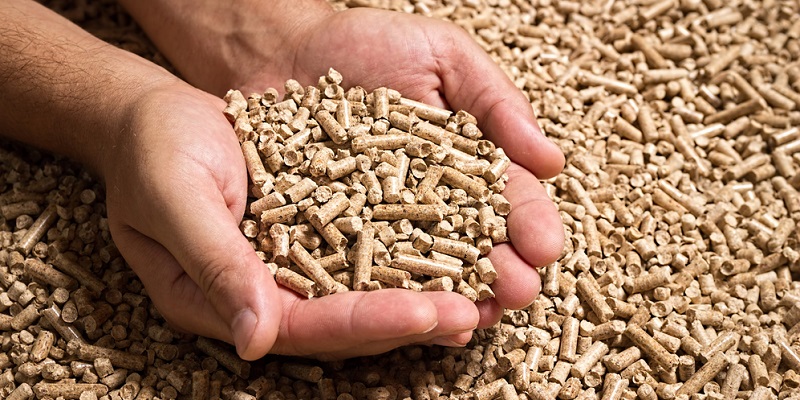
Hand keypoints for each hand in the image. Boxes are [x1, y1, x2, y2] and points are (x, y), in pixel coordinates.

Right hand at [103, 83, 477, 359]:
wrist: (155, 115)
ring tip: (480, 296)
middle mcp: (263, 294)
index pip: (306, 325)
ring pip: (364, 294)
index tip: (427, 313)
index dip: (367, 322)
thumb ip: (213, 263)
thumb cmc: (153, 150)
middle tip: (473, 311)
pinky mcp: (312, 236)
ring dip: (422, 296)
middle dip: (412, 318)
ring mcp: (290, 268)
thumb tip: (254, 340)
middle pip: (346, 322)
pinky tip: (452, 252)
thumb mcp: (174, 198)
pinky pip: (366, 253)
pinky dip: (408, 256)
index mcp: (221, 300)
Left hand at [277, 8, 566, 326]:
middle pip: (473, 248)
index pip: (508, 202)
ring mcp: (380, 227)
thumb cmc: (368, 46)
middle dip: (501, 274)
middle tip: (517, 292)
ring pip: (423, 273)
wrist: (284, 51)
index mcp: (464, 167)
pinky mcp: (332, 240)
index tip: (546, 246)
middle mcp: (428, 206)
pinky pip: (360, 274)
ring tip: (472, 318)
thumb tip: (552, 162)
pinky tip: (406, 317)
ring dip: (451, 298)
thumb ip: (495, 102)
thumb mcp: (443, 56)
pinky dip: (384, 298)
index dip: (530, 225)